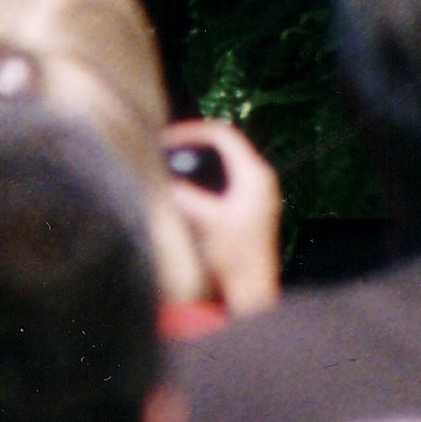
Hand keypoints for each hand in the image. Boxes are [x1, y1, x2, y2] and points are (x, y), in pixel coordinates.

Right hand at [161, 118, 283, 316]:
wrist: (251, 290)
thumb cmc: (235, 260)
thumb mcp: (205, 222)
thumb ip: (183, 195)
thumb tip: (161, 177)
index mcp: (254, 175)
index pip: (221, 133)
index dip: (191, 131)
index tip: (167, 137)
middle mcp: (260, 179)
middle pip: (223, 143)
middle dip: (192, 143)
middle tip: (166, 146)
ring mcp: (258, 192)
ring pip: (224, 160)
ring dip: (199, 158)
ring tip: (173, 162)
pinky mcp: (251, 205)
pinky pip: (225, 176)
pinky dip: (205, 175)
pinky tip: (186, 187)